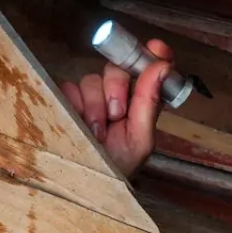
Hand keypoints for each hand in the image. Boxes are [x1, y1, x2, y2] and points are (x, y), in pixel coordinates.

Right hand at [61, 38, 172, 177]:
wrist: (80, 184)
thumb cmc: (116, 167)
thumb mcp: (139, 139)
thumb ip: (150, 101)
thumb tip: (163, 65)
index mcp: (140, 103)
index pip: (150, 70)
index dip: (154, 55)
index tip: (156, 48)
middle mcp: (117, 96)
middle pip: (117, 68)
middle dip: (117, 87)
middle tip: (116, 113)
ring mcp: (90, 98)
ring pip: (92, 79)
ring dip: (95, 106)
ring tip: (95, 132)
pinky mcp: (67, 101)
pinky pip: (70, 88)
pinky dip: (75, 106)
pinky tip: (78, 126)